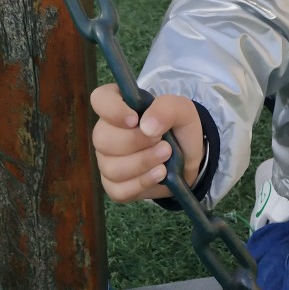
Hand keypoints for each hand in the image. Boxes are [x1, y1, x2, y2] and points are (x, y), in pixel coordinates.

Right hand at [90, 83, 203, 202]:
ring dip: (143, 163)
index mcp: (120, 106)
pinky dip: (143, 183)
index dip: (112, 110)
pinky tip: (160, 174)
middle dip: (136, 142)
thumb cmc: (179, 128)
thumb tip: (146, 126)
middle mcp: (107, 132)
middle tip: (162, 142)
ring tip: (166, 156)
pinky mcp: (114, 186)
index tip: (134, 120)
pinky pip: (118, 190)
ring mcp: (107, 160)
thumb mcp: (183, 110)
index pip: (100, 99)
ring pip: (111, 168)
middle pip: (102, 139)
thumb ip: (167, 108)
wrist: (189, 159)